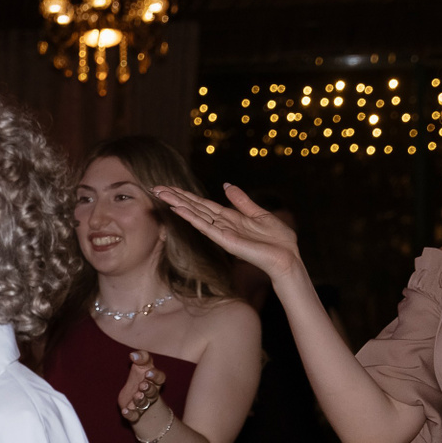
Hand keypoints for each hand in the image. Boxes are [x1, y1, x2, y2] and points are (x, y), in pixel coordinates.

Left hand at [117, 351, 162, 422]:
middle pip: (153, 392)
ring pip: (144, 403)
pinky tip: (125, 411)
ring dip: (140, 400)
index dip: (155, 376)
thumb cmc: (140, 378)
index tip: (148, 373)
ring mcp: (143, 404)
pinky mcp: (135, 413)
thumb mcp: (141, 366)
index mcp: (154, 380)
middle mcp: (151, 393)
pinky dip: (130, 413)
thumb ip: (141, 358)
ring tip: (136, 396)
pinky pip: (134, 415)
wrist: (135, 400)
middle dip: (148, 389)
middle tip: (142, 385)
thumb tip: (133, 354)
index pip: (159, 377)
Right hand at [153, 184, 303, 281]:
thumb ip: (241, 201)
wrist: (286, 256)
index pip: (202, 204)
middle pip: (193, 207)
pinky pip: (205, 226)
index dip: (185, 195)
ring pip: (195, 215)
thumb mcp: (259, 213)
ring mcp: (221, 233)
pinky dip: (191, 217)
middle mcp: (221, 225)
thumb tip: (226, 185)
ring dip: (177, 204)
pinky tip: (178, 209)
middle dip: (175, 197)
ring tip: (161, 194)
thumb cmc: (277, 239)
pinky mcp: (224, 240)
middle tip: (155, 188)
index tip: (168, 187)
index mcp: (228, 217)